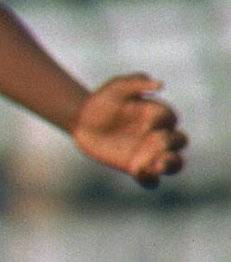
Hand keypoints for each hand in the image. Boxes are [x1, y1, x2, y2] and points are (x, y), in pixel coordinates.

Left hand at [71, 73, 185, 187]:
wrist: (81, 120)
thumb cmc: (101, 101)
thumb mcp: (115, 87)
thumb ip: (135, 81)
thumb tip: (160, 84)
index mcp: (156, 115)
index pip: (170, 119)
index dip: (162, 121)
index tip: (145, 123)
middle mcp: (157, 135)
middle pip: (179, 141)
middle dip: (172, 143)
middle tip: (154, 142)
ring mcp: (148, 153)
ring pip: (174, 163)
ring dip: (171, 165)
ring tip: (159, 165)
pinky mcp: (135, 167)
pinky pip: (151, 180)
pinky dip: (150, 179)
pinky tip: (137, 172)